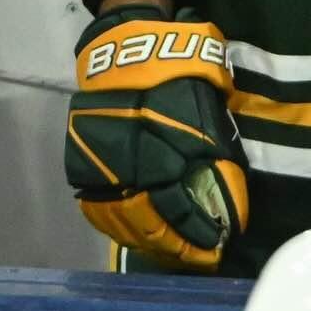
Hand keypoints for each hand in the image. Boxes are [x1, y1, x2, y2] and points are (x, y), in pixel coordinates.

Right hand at [64, 6, 248, 268]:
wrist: (128, 52)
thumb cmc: (179, 77)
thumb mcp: (210, 112)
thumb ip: (218, 155)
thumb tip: (229, 197)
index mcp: (162, 154)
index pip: (183, 210)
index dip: (203, 231)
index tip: (221, 242)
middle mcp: (127, 169)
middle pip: (150, 224)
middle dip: (178, 247)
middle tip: (201, 258)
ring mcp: (99, 170)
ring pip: (122, 223)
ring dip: (149, 243)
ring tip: (173, 253)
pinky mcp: (81, 167)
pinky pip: (98, 210)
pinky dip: (118, 229)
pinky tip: (138, 237)